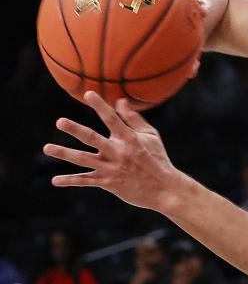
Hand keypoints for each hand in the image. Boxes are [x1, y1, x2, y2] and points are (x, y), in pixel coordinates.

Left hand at [43, 92, 183, 210]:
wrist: (164, 190)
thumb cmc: (158, 160)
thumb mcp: (151, 136)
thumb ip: (134, 119)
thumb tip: (119, 101)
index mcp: (130, 139)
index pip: (113, 120)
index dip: (101, 106)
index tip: (89, 94)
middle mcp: (119, 153)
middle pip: (93, 139)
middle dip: (76, 130)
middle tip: (60, 121)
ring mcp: (112, 169)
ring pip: (84, 160)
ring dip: (65, 153)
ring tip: (47, 148)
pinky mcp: (109, 183)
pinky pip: (86, 181)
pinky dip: (70, 181)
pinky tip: (55, 180)